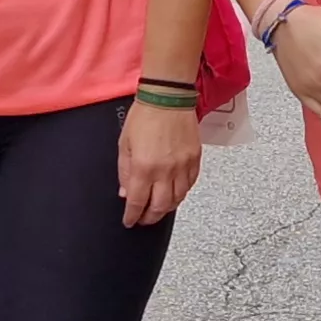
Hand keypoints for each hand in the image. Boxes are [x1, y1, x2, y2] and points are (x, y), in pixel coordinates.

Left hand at [117, 99, 201, 227]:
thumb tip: (126, 192)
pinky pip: (190, 185)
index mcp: (144, 167)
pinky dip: (182, 193)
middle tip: (144, 219)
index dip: (132, 216)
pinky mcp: (195, 159)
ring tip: (159, 208)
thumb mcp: (124, 144)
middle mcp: (165, 171)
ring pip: (178, 199)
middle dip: (150, 218)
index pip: (137, 202)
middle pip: (160, 207)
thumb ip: (125, 172)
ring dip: (167, 208)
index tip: (130, 221)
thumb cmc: (144, 116)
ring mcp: (182, 166)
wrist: (168, 98)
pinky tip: (174, 193)